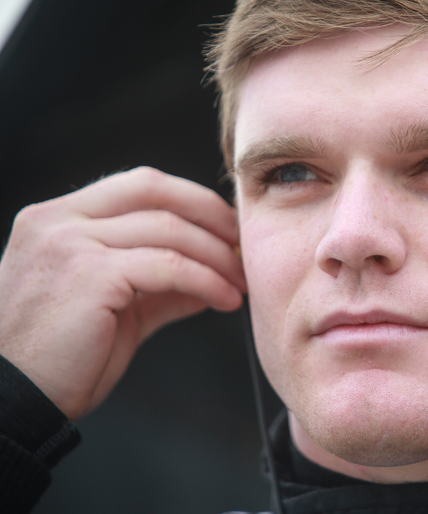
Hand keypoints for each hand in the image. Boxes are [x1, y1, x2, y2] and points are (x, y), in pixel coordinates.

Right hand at [0, 167, 245, 419]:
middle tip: (244, 245)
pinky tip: (226, 298)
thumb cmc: (58, 360)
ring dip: (218, 256)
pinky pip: (169, 266)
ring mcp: (71, 243)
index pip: (140, 185)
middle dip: (211, 214)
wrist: (14, 402)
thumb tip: (212, 273)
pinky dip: (207, 280)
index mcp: (59, 219)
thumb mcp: (114, 307)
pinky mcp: (90, 275)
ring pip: (169, 230)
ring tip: (241, 283)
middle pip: (155, 190)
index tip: (227, 228)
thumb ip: (158, 283)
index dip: (192, 200)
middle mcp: (59, 221)